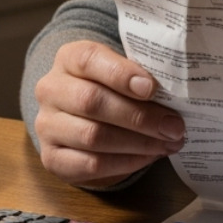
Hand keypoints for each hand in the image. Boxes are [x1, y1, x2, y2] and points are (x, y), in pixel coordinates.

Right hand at [33, 40, 185, 188]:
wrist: (78, 115)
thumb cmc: (109, 87)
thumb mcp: (121, 70)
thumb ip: (141, 75)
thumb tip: (176, 95)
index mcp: (69, 58)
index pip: (90, 60)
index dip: (121, 74)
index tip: (152, 88)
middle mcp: (51, 89)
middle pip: (92, 102)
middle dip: (139, 117)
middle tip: (174, 126)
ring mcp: (47, 125)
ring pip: (92, 136)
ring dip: (138, 143)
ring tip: (168, 143)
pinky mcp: (51, 157)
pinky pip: (90, 164)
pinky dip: (125, 163)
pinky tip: (149, 157)